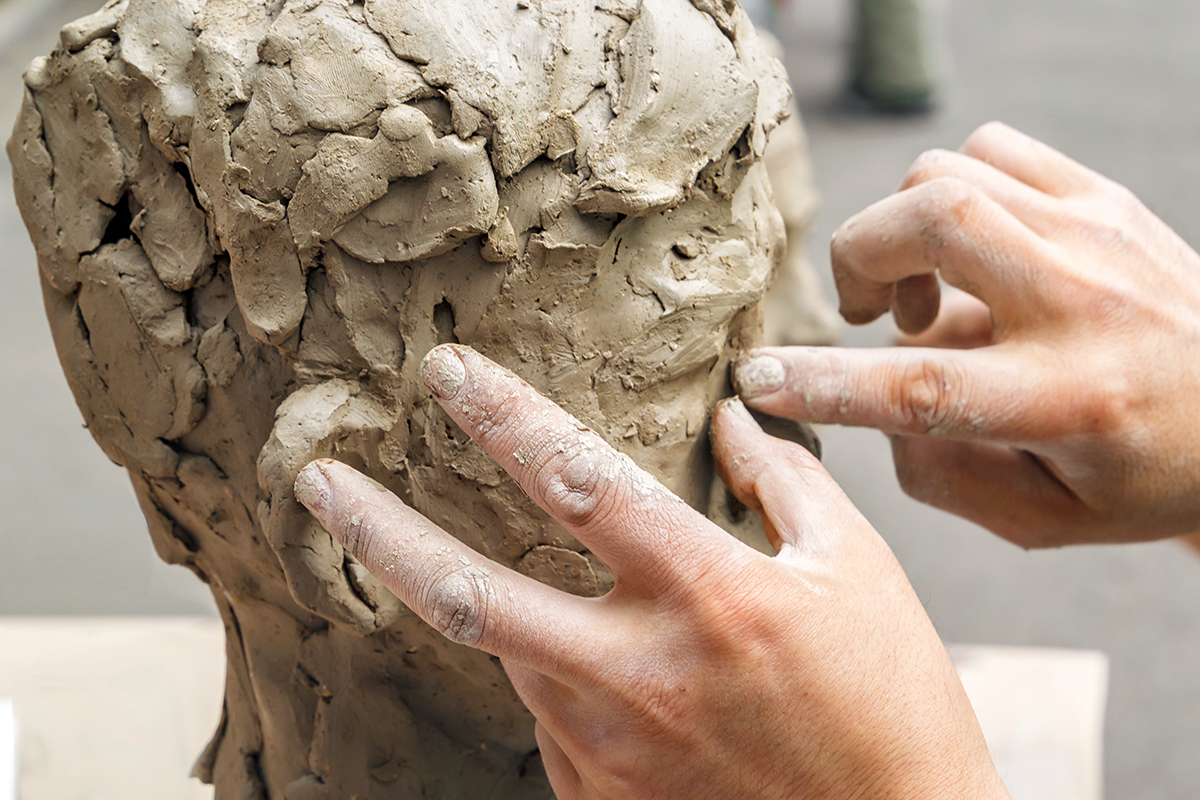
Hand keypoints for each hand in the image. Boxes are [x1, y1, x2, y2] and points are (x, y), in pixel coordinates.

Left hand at [294, 345, 1006, 799]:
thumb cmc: (892, 704)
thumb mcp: (855, 570)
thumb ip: (780, 481)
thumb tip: (728, 420)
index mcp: (706, 597)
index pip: (578, 481)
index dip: (502, 416)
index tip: (444, 372)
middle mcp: (636, 674)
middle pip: (469, 594)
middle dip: (378, 531)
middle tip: (317, 483)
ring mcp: (608, 750)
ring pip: (508, 651)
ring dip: (490, 600)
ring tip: (508, 572)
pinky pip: (548, 718)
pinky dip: (554, 673)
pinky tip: (601, 671)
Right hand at [735, 122, 1199, 547]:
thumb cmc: (1141, 474)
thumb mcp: (1043, 519)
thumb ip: (940, 478)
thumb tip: (872, 411)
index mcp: (1070, 401)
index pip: (922, 386)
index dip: (824, 381)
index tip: (759, 379)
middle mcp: (1084, 305)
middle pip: (932, 224)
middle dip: (859, 260)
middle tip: (867, 314)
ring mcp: (1096, 234)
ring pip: (949, 177)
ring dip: (902, 233)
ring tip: (924, 293)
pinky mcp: (1102, 197)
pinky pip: (991, 152)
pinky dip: (951, 194)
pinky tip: (967, 251)